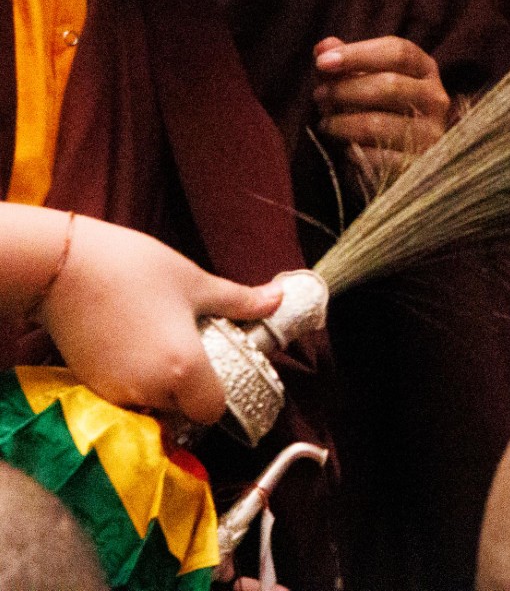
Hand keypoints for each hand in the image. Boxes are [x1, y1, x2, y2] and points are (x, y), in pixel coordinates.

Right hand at [38, 218, 281, 424]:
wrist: (63, 267)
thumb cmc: (136, 270)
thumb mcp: (196, 283)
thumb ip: (240, 301)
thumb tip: (278, 300)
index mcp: (184, 370)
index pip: (212, 411)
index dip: (220, 394)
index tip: (221, 368)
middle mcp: (149, 391)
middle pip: (182, 411)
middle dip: (192, 388)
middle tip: (195, 349)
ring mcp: (115, 392)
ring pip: (152, 405)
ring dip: (162, 386)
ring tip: (163, 343)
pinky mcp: (89, 386)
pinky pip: (125, 396)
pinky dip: (135, 381)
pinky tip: (135, 346)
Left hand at [315, 36, 450, 191]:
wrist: (399, 163)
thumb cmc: (378, 112)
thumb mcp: (361, 83)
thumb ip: (344, 64)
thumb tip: (324, 46)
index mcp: (425, 70)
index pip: (398, 51)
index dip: (357, 54)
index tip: (321, 62)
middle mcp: (435, 99)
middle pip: (390, 84)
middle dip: (345, 89)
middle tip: (319, 95)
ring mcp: (431, 133)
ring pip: (378, 123)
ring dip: (341, 122)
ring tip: (326, 123)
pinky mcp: (418, 164)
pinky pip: (376, 156)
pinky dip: (353, 152)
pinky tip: (346, 148)